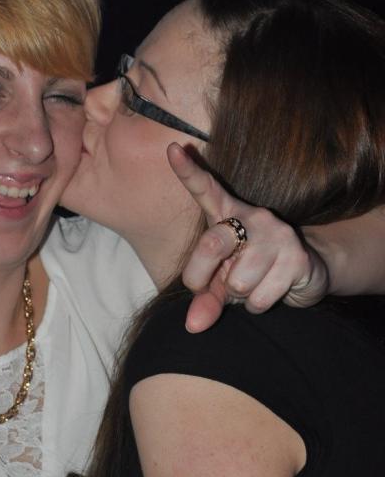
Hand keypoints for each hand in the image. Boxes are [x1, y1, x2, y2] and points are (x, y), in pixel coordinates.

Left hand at [167, 143, 329, 332]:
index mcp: (227, 214)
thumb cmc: (252, 271)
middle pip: (210, 244)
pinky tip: (271, 290)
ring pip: (238, 281)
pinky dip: (259, 305)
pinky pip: (260, 297)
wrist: (305, 274)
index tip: (171, 150)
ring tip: (253, 284)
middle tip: (207, 286)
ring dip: (240, 295)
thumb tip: (193, 327)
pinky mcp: (296, 258)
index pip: (205, 189)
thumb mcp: (222, 282)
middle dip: (199, 276)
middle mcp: (252, 217)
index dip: (188, 171)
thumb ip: (205, 299)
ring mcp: (277, 235)